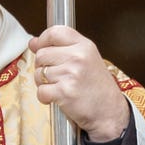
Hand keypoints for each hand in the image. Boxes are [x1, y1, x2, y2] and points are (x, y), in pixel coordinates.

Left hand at [29, 26, 129, 140]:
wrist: (110, 112)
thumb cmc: (97, 88)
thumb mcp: (87, 60)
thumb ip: (61, 48)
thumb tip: (34, 43)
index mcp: (85, 46)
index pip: (55, 32)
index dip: (43, 40)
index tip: (40, 48)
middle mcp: (78, 57)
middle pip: (42, 54)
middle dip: (43, 67)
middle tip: (56, 76)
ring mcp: (71, 74)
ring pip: (39, 73)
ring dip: (44, 83)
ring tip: (60, 87)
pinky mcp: (64, 92)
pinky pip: (41, 91)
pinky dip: (45, 97)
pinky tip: (58, 97)